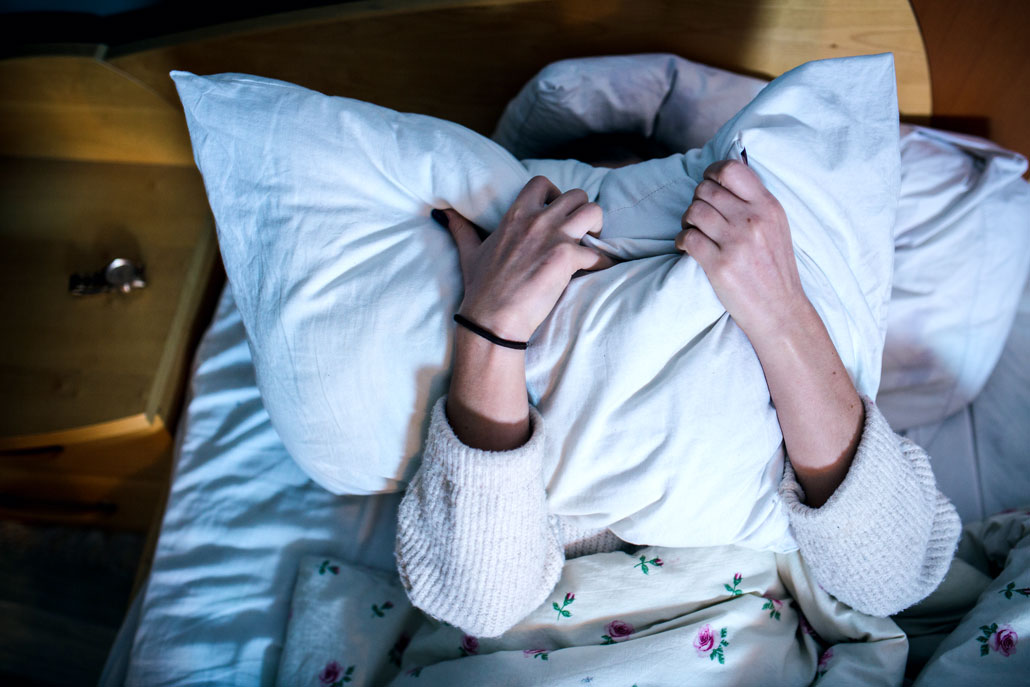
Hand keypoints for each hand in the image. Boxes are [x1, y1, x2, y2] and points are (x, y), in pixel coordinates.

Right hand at [437, 176, 613, 341]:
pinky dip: (600, 262)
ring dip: (597, 226)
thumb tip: (443, 212)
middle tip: (581, 230)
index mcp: (515, 214)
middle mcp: (537, 220)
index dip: (555, 194)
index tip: (556, 211)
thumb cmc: (481, 288)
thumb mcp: (469, 252)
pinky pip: (597, 253)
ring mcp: (553, 238)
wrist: (492, 319)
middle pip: (577, 195)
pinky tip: (596, 270)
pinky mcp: (566, 259)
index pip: (542, 183)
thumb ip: (461, 228)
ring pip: (593, 212)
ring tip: (592, 242)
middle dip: (582, 210)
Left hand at [675, 160, 806, 339]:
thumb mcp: (776, 227)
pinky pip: (687, 238)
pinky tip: (687, 247)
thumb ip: (755, 203)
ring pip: (694, 211)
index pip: (732, 169)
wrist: (780, 311)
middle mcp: (753, 220)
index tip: (708, 184)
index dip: (712, 173)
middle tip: (699, 216)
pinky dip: (681, 240)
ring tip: (693, 231)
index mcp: (769, 206)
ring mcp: (736, 242)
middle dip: (697, 200)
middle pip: (706, 190)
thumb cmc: (775, 270)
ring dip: (687, 220)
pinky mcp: (720, 265)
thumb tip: (724, 179)